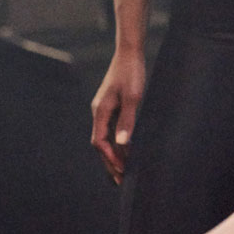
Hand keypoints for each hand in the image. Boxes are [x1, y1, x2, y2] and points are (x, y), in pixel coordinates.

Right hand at [91, 48, 145, 182]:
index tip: (121, 170)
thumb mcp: (133, 97)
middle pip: (100, 143)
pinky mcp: (112, 105)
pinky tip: (128, 148)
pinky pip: (111, 129)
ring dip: (114, 154)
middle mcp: (99, 112)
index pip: (100, 142)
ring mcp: (105, 109)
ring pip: (106, 137)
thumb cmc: (131, 73)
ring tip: (124, 170)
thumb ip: (127, 120)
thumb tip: (122, 144)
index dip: (109, 158)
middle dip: (110, 162)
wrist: (129, 53)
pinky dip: (118, 142)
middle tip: (121, 180)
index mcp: (101, 111)